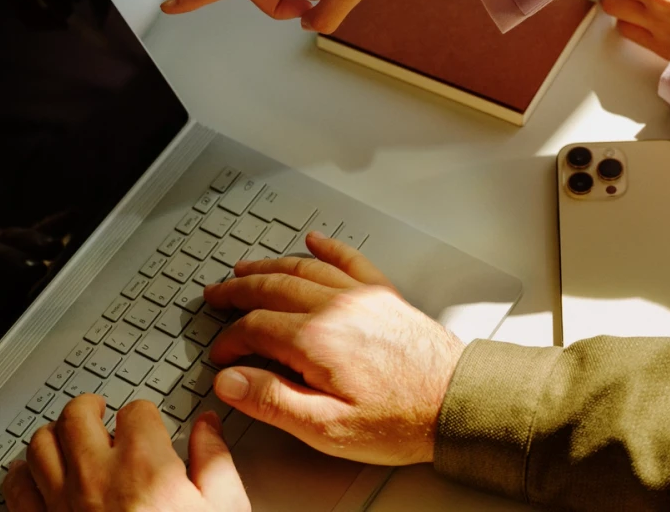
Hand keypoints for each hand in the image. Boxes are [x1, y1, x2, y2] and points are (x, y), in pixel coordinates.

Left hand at [3, 395, 248, 511]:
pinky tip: (39, 475)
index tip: (149, 424)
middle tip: (102, 413)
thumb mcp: (224, 509)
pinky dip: (25, 474)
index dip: (146, 414)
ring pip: (40, 445)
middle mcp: (97, 479)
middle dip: (92, 408)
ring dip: (56, 435)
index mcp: (145, 468)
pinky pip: (17, 488)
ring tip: (71, 438)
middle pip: (78, 416)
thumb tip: (208, 428)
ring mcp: (62, 506)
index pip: (136, 410)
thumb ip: (215, 461)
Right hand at [204, 232, 464, 465]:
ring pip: (305, 268)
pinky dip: (328, 247)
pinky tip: (315, 240)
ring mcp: (361, 296)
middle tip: (215, 294)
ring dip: (271, 266)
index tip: (222, 356)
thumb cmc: (398, 419)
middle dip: (238, 290)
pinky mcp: (383, 294)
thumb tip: (230, 381)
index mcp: (317, 340)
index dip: (231, 341)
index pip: (255, 328)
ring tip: (247, 268)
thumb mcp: (326, 428)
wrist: (454, 402)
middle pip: (273, 287)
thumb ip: (272, 401)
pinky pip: (350, 259)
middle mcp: (337, 308)